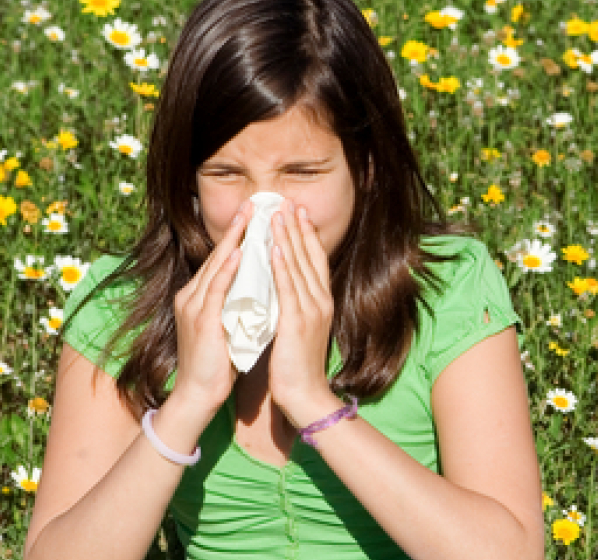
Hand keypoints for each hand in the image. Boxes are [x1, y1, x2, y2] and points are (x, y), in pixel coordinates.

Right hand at [171, 200, 250, 411]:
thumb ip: (238, 304)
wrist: (199, 395)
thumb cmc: (218, 364)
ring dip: (234, 239)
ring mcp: (194, 306)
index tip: (258, 215)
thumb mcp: (229, 325)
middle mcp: (192, 295)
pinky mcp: (200, 320)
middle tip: (255, 203)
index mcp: (200, 296)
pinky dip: (228, 269)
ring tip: (250, 217)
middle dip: (237, 228)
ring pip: (217, 265)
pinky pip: (215, 288)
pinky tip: (240, 252)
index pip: (222, 259)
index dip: (239, 236)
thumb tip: (260, 287)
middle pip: (218, 255)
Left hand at [267, 199, 337, 426]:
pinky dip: (282, 266)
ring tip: (279, 215)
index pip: (316, 260)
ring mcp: (311, 311)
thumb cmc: (298, 366)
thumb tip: (283, 287)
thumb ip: (295, 305)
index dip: (308, 235)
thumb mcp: (300, 328)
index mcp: (322, 302)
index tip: (298, 212)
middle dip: (298, 228)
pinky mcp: (297, 322)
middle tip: (288, 202)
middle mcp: (320, 301)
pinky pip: (288, 288)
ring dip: (289, 238)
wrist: (304, 395)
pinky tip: (275, 248)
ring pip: (299, 266)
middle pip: (310, 256)